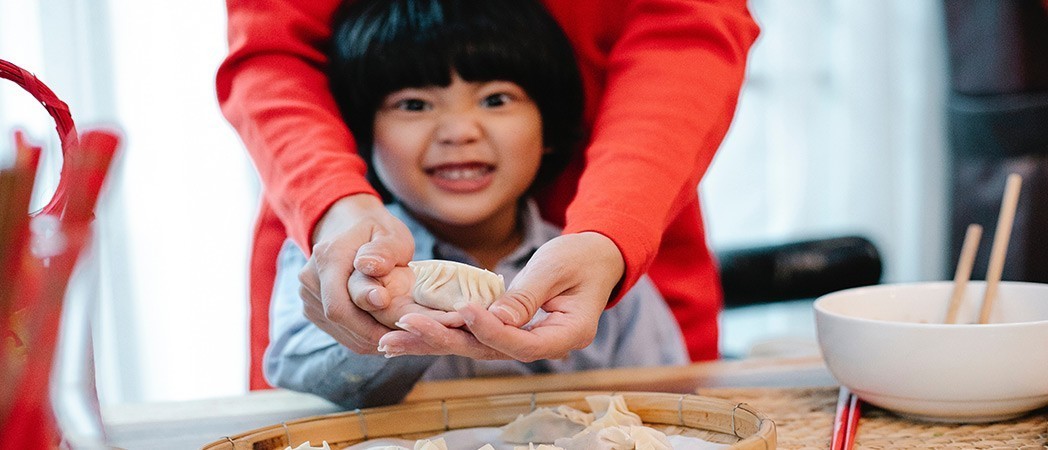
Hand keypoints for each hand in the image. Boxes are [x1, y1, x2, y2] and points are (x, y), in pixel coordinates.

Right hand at [299, 194, 422, 353]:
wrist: (348, 227)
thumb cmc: (377, 232)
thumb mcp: (390, 234)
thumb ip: (384, 251)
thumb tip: (371, 267)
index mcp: (328, 257)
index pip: (340, 304)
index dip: (368, 323)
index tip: (401, 326)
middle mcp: (310, 278)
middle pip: (339, 321)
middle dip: (374, 334)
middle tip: (407, 336)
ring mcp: (308, 295)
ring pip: (339, 330)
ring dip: (369, 338)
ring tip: (400, 333)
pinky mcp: (312, 309)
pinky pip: (337, 332)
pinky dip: (362, 337)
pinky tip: (384, 330)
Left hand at [378, 232, 624, 360]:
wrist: (595, 260)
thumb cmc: (581, 258)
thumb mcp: (557, 267)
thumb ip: (527, 294)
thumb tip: (494, 317)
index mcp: (565, 335)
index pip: (522, 343)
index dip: (491, 329)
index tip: (463, 310)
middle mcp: (543, 347)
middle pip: (488, 351)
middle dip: (443, 340)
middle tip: (404, 328)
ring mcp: (524, 342)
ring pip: (474, 347)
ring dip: (431, 342)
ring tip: (390, 339)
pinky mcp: (507, 332)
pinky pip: (472, 336)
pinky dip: (440, 333)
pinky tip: (407, 333)